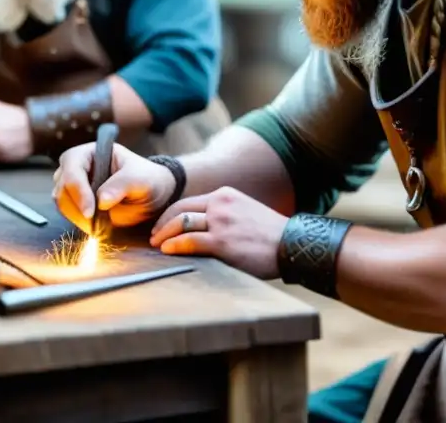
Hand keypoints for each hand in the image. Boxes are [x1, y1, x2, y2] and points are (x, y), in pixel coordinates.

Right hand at [52, 142, 176, 231]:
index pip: (73, 165)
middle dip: (76, 206)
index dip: (78, 188)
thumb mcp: (140, 179)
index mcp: (92, 152)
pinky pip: (68, 213)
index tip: (90, 211)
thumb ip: (122, 185)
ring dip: (76, 216)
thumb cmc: (147, 179)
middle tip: (94, 223)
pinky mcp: (77, 203)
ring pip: (61, 201)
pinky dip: (78, 222)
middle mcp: (79, 166)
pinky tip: (96, 226)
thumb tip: (101, 201)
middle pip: (62, 184)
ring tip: (99, 225)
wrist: (153, 196)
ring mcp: (76, 185)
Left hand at [149, 188, 288, 279]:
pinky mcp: (222, 242)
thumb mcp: (244, 211)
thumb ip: (224, 214)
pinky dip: (175, 245)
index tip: (163, 226)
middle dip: (162, 224)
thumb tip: (201, 227)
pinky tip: (168, 250)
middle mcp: (221, 204)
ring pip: (181, 223)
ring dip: (164, 235)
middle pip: (180, 210)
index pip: (188, 202)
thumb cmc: (269, 234)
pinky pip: (190, 241)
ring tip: (158, 245)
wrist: (292, 244)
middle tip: (154, 236)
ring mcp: (221, 222)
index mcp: (225, 195)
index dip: (170, 214)